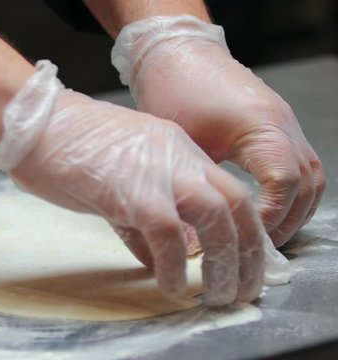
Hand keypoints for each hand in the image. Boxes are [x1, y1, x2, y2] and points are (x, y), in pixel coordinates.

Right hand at [0, 61, 264, 304]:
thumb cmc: (64, 148)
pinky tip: (171, 287)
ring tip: (219, 294)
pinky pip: (169, 235)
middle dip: (248, 252)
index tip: (240, 262)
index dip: (241, 230)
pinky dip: (174, 266)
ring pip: (218, 216)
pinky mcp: (135, 192)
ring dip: (225, 262)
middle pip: (236, 204)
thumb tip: (155, 255)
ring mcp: (159, 171)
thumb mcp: (114, 180)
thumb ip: (140, 215)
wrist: (35, 123)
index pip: (227, 191)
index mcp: (175, 149)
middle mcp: (178, 156)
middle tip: (242, 288)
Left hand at [112, 16, 325, 246]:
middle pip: (307, 184)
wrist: (177, 53)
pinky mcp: (276, 124)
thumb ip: (198, 185)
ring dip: (293, 209)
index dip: (269, 217)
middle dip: (286, 221)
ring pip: (311, 176)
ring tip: (264, 235)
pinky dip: (289, 191)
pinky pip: (298, 163)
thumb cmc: (173, 91)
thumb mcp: (181, 144)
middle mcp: (282, 124)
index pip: (283, 182)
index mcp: (261, 126)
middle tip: (258, 248)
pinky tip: (266, 208)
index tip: (245, 238)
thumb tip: (194, 232)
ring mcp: (284, 123)